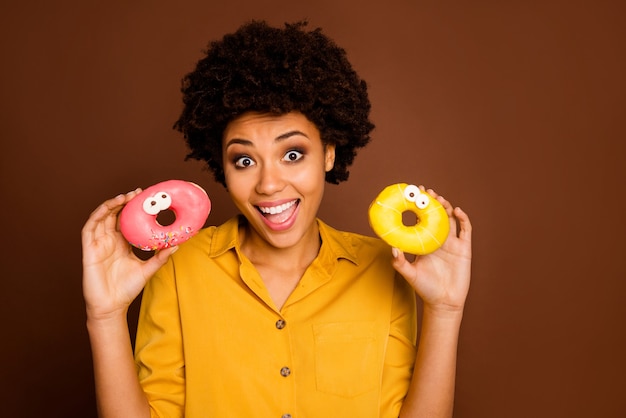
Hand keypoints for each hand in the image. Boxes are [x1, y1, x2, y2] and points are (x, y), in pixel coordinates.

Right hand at [81, 189, 176, 320]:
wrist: (112, 306)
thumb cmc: (127, 289)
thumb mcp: (148, 270)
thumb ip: (160, 257)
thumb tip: (176, 245)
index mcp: (121, 244)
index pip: (126, 220)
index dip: (133, 208)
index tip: (146, 198)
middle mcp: (109, 241)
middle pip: (114, 215)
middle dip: (124, 202)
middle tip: (137, 193)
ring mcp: (98, 244)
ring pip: (101, 217)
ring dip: (111, 205)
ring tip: (125, 197)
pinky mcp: (89, 250)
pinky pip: (89, 228)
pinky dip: (97, 216)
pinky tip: (108, 208)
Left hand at [391, 187, 471, 313]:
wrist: (444, 302)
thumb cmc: (425, 288)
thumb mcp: (410, 274)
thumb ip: (400, 262)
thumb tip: (392, 248)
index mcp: (425, 243)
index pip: (421, 220)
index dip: (418, 207)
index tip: (412, 195)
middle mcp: (438, 240)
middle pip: (437, 215)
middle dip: (432, 202)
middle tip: (426, 191)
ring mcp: (452, 243)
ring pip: (451, 219)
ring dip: (446, 207)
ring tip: (439, 199)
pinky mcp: (464, 248)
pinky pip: (465, 230)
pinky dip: (463, 218)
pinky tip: (457, 211)